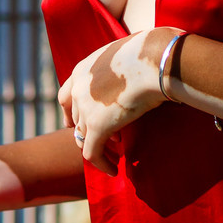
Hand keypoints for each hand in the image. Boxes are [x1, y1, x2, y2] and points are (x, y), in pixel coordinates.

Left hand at [59, 27, 180, 175]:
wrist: (155, 58)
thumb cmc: (152, 52)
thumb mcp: (129, 53)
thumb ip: (124, 65)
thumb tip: (141, 67)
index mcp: (83, 69)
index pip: (67, 95)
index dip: (72, 111)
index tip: (79, 123)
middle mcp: (78, 88)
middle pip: (75, 118)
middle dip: (88, 129)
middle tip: (109, 138)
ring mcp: (85, 108)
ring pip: (84, 137)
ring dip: (99, 146)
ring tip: (115, 153)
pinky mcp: (97, 126)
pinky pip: (92, 153)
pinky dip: (102, 164)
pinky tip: (114, 170)